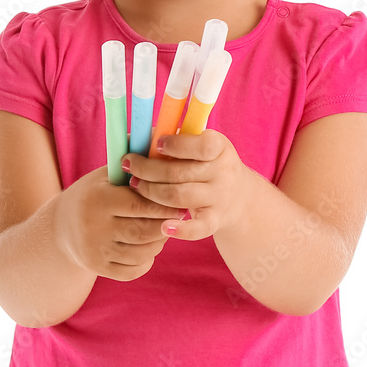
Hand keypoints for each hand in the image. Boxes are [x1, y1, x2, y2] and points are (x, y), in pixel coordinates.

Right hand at [56, 165, 187, 281]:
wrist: (60, 227)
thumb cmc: (94, 194)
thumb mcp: (107, 174)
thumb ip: (134, 160)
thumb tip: (161, 136)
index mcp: (98, 200)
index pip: (140, 205)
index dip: (164, 204)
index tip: (180, 201)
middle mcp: (94, 228)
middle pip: (144, 231)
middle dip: (165, 224)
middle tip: (178, 215)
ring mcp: (96, 251)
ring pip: (143, 252)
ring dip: (159, 241)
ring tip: (163, 228)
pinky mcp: (99, 269)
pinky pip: (134, 270)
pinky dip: (147, 260)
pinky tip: (148, 246)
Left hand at [122, 130, 249, 239]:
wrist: (237, 195)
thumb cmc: (206, 163)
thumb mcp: (199, 145)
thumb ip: (175, 139)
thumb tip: (138, 136)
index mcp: (220, 148)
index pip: (201, 146)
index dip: (177, 145)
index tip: (156, 144)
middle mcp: (223, 172)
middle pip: (179, 173)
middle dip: (148, 169)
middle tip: (129, 165)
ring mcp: (219, 198)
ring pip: (179, 197)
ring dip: (151, 191)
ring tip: (135, 185)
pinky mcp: (214, 220)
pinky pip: (198, 228)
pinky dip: (181, 230)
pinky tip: (164, 227)